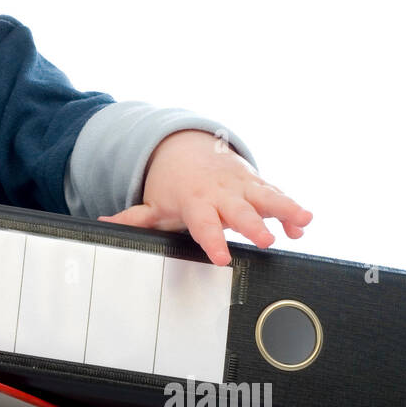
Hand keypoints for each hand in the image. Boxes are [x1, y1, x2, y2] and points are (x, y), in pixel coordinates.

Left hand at [98, 129, 311, 266]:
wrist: (190, 149)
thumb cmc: (174, 186)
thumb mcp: (153, 203)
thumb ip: (132, 218)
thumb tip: (101, 223)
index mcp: (197, 203)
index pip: (204, 225)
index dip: (212, 241)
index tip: (222, 258)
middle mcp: (222, 194)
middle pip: (240, 212)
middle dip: (254, 225)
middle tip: (267, 241)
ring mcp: (242, 187)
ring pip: (267, 197)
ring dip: (286, 209)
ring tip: (304, 222)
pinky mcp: (258, 183)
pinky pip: (277, 195)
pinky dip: (291, 209)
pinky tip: (304, 224)